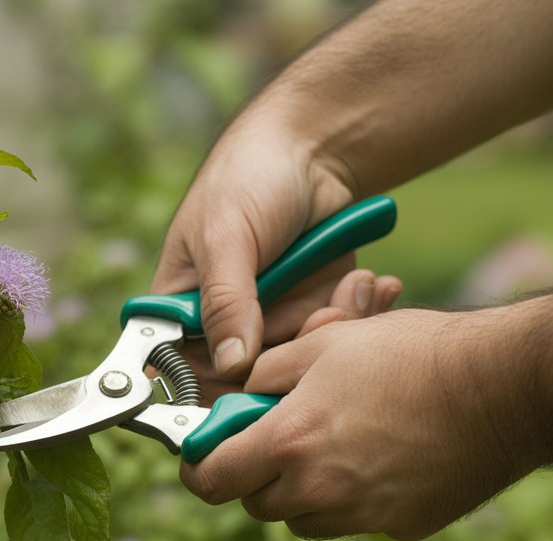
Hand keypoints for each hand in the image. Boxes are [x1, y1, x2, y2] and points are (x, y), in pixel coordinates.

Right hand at [153, 119, 364, 379]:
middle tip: (326, 315)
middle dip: (295, 346)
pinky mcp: (310, 309)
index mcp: (179, 306)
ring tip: (357, 287)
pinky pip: (331, 334)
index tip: (263, 371)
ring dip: (334, 325)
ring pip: (299, 357)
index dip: (223, 383)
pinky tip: (373, 285)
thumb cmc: (249, 178)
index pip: (187, 370)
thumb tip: (230, 366)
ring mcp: (269, 318)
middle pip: (252, 374)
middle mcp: (221, 321)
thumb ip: (226, 302)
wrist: (313, 145)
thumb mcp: (228, 237)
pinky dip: (358, 312)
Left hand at [179, 305, 537, 539]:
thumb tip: (238, 393)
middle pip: (255, 504)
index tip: (202, 456)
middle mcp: (317, 491)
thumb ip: (266, 374)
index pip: (210, 481)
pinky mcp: (399, 527)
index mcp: (287, 443)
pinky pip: (353, 522)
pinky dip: (351, 500)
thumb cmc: (412, 354)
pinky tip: (379, 459)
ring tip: (333, 445)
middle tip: (279, 439)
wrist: (504, 386)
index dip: (198, 468)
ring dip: (301, 493)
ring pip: (301, 520)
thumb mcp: (324, 343)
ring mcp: (360, 516)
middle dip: (256, 475)